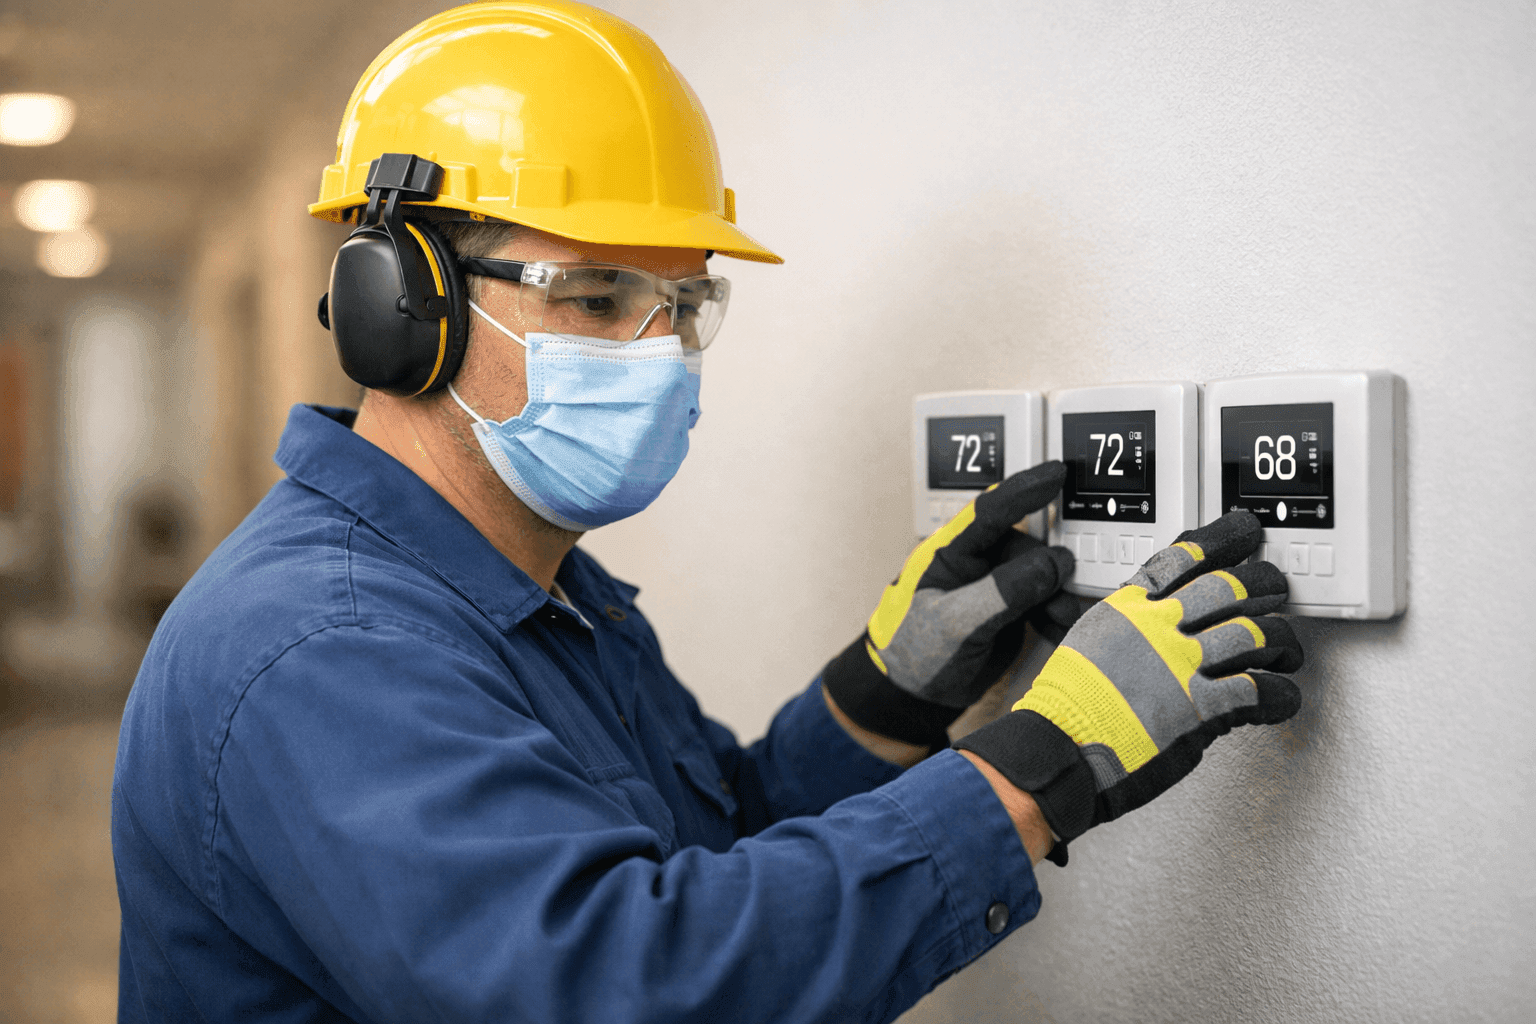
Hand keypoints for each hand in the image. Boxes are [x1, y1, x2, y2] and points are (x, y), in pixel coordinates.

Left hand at [822, 462, 1076, 750]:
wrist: (914, 696)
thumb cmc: (915, 653)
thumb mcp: (955, 623)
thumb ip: (1002, 592)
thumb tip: (1051, 564)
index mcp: (951, 552)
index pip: (990, 511)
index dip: (1024, 489)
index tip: (1057, 474)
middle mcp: (977, 562)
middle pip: (1029, 546)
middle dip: (1051, 569)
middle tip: (1061, 595)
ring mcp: (996, 585)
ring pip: (1043, 575)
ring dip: (1058, 596)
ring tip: (1059, 621)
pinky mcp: (1013, 609)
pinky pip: (1046, 601)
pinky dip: (1057, 614)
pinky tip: (1058, 630)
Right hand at [954, 511, 1303, 864]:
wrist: (1060, 746)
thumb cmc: (1067, 705)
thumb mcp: (1090, 640)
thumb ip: (1129, 623)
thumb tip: (1153, 617)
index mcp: (1131, 608)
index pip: (1184, 557)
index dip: (1223, 539)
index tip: (1245, 532)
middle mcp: (1159, 628)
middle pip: (1229, 588)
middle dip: (1263, 584)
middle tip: (1275, 589)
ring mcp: (1182, 666)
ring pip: (1255, 634)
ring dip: (1281, 642)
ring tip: (1286, 650)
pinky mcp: (1202, 709)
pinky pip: (1260, 692)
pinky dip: (1281, 695)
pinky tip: (1282, 696)